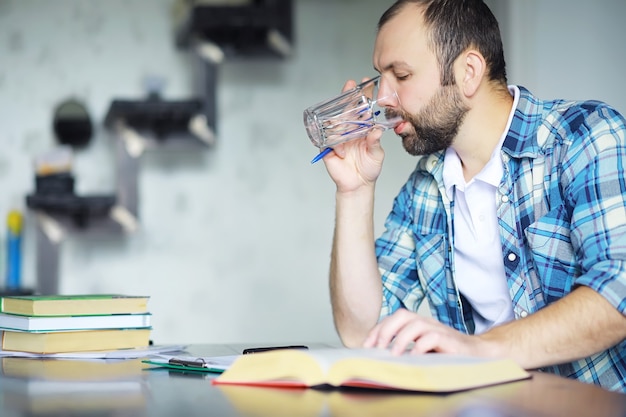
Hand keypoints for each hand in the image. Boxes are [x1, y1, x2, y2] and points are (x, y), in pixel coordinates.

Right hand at [322, 79, 385, 193]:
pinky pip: (328, 140)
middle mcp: (349, 130)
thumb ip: (375, 142)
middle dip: (348, 96)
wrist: (358, 184)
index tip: (366, 82)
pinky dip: (336, 145)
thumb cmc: (369, 168)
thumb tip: (376, 130)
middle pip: (346, 109)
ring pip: (335, 123)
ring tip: (350, 129)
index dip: (362, 95)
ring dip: (342, 122)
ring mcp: (337, 137)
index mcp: (361, 128)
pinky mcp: (328, 147)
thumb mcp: (376, 154)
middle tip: (351, 85)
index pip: (361, 108)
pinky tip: (342, 152)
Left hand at [363, 309, 496, 357]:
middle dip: (386, 330)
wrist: (477, 353)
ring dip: (401, 339)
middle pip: (403, 315)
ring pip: (416, 324)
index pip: (394, 318)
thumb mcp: (421, 348)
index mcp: (418, 322)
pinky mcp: (450, 340)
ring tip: (393, 354)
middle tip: (378, 348)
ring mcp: (438, 329)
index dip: (378, 329)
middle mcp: (427, 322)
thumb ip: (405, 347)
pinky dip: (420, 346)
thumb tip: (380, 354)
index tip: (367, 345)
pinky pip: (433, 337)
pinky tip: (413, 357)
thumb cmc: (446, 352)